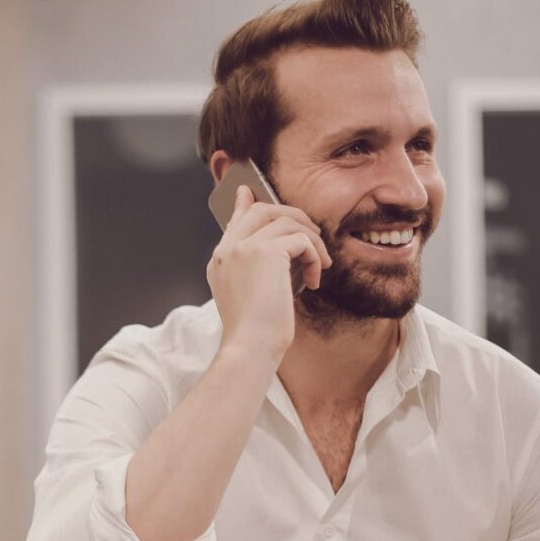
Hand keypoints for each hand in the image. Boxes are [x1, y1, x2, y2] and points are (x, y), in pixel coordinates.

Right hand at [206, 184, 331, 363]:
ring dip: (311, 240)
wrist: (250, 347)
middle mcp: (228, 249)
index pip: (235, 221)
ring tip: (319, 264)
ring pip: (286, 221)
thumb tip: (282, 252)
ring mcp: (244, 247)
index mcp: (220, 261)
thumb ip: (258, 271)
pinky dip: (314, 255)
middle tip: (312, 233)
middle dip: (292, 215)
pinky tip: (314, 279)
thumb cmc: (254, 333)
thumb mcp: (251, 297)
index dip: (245, 205)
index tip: (248, 192)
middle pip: (261, 210)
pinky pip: (301, 239)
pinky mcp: (265, 252)